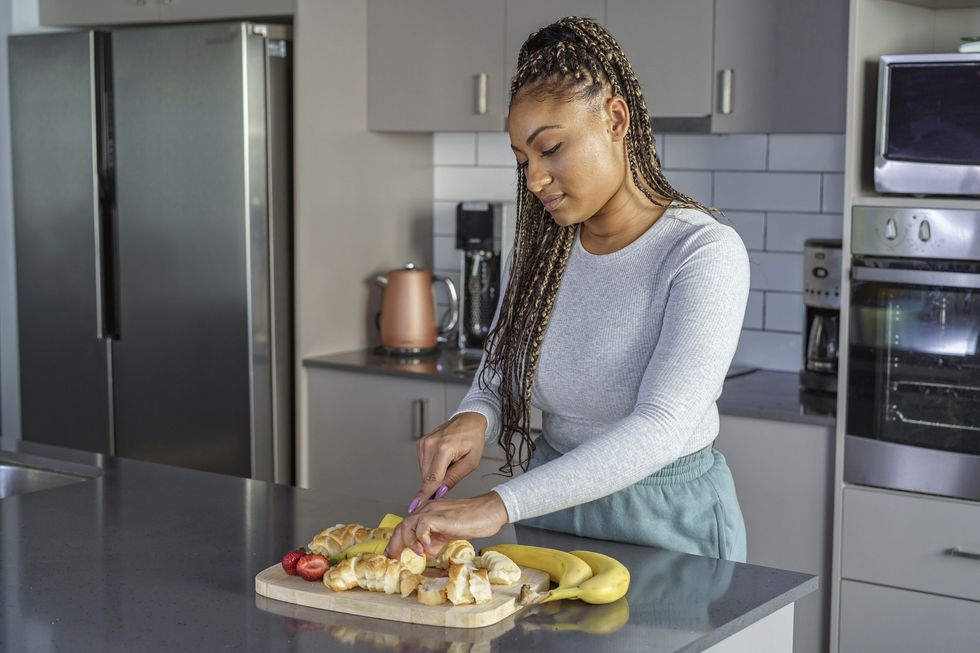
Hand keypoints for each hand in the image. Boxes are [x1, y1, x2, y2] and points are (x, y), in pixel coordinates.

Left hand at [386, 492, 508, 557]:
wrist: (489, 512)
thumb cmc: (473, 520)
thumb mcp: (449, 534)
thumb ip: (436, 541)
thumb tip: (425, 553)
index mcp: (428, 512)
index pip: (406, 526)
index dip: (397, 541)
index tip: (394, 555)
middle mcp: (427, 509)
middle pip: (402, 525)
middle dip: (395, 544)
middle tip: (395, 559)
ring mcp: (433, 511)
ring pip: (407, 523)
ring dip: (408, 542)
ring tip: (416, 554)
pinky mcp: (441, 516)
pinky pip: (422, 525)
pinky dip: (421, 538)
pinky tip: (429, 548)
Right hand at [409, 411, 487, 513]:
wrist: (469, 420)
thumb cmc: (472, 439)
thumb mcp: (470, 462)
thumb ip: (454, 479)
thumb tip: (439, 493)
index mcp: (444, 448)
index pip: (432, 478)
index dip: (424, 495)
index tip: (415, 506)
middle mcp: (430, 444)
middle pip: (427, 477)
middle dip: (437, 483)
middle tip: (452, 473)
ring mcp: (423, 443)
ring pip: (424, 472)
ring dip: (435, 474)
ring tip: (450, 462)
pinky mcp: (420, 444)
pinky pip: (423, 464)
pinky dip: (432, 467)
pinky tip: (443, 459)